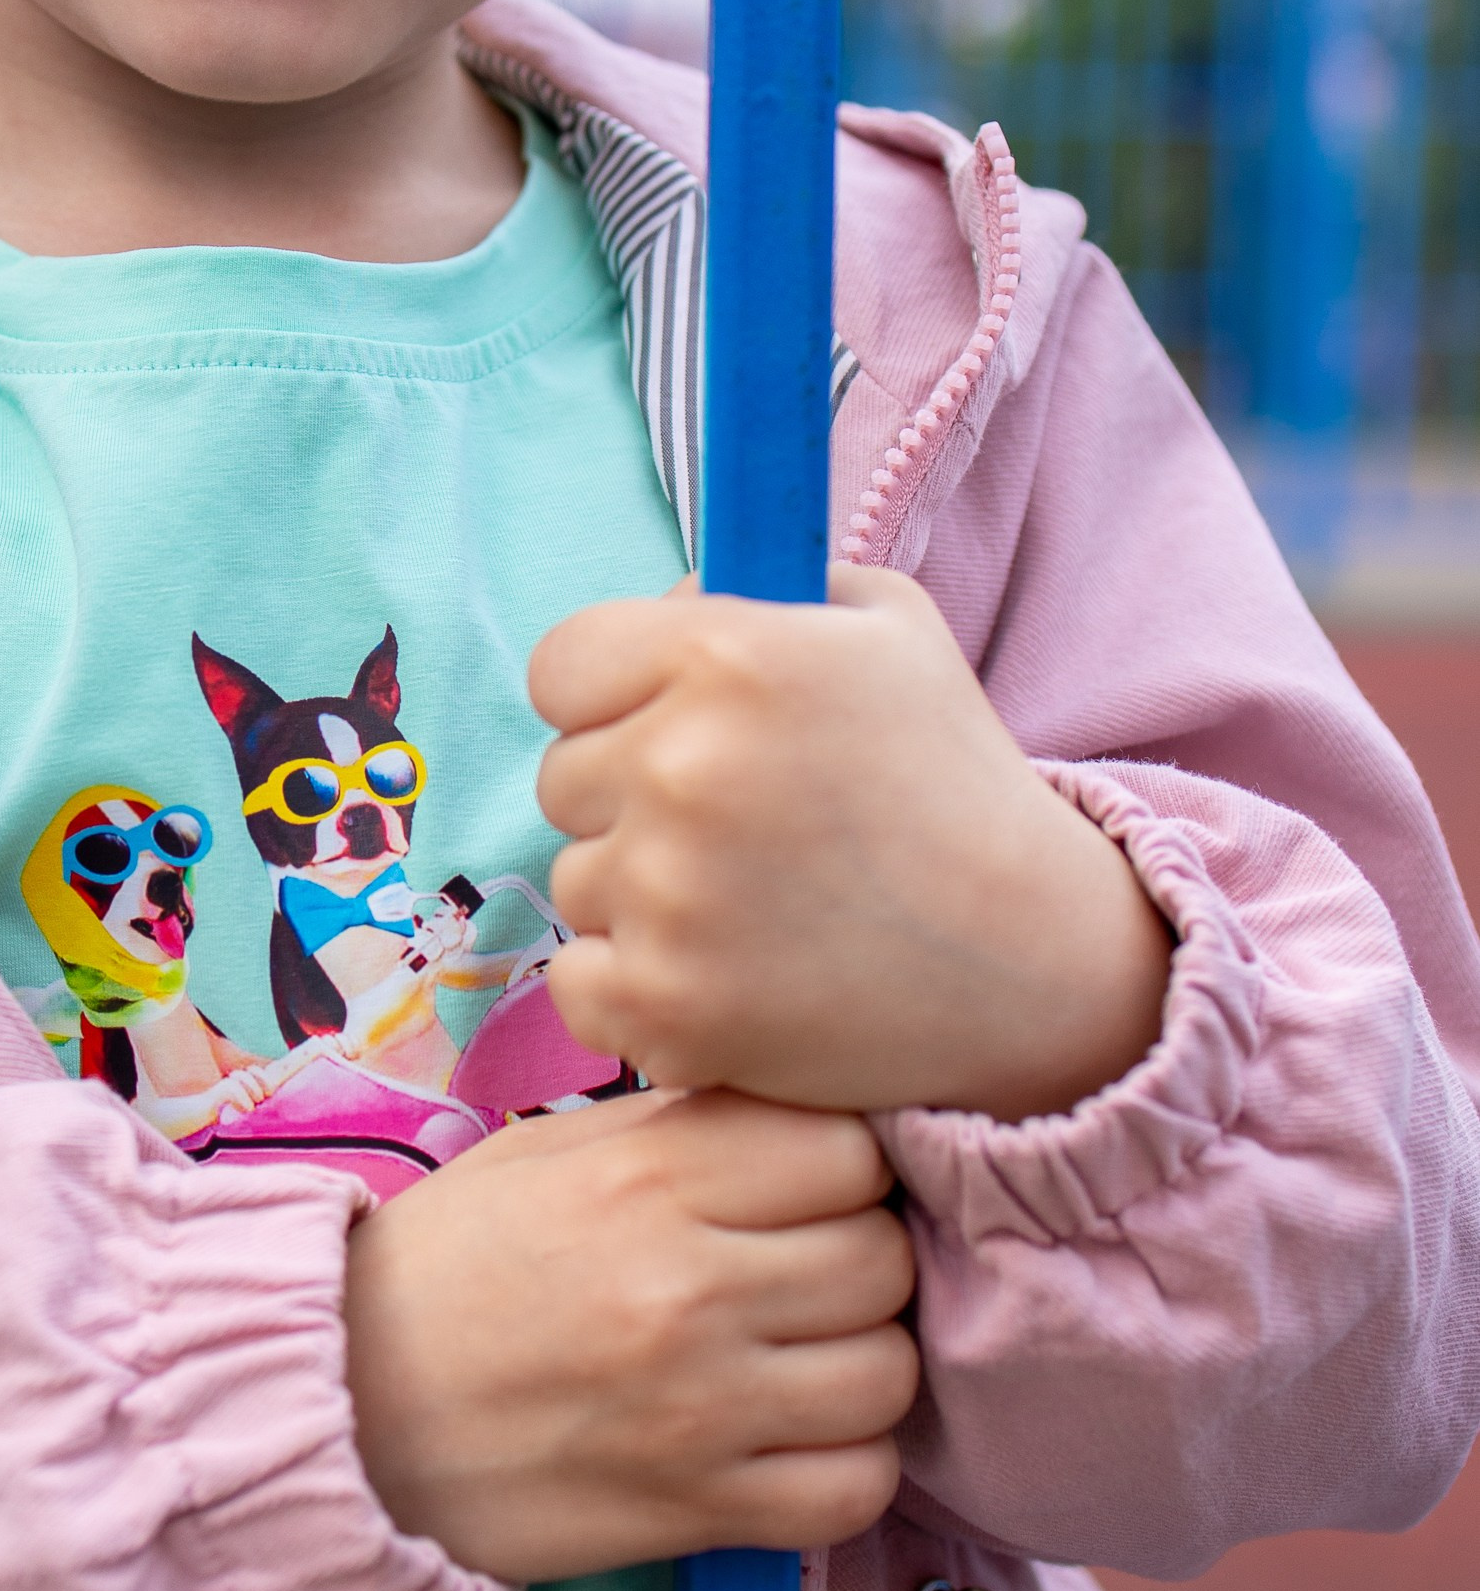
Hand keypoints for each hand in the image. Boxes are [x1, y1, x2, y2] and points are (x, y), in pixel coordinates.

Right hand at [343, 1090, 916, 1581]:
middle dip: (859, 1259)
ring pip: (889, 1375)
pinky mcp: (698, 1512)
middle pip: (882, 1258)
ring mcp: (701, 1408)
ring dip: (860, 1365)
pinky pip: (856, 1491)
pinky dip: (846, 1467)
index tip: (807, 1186)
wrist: (343, 1408)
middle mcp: (687, 1286)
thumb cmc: (448, 1265)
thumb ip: (678, 1130)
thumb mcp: (547, 1155)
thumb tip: (802, 1115)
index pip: (850, 1148)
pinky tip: (795, 1441)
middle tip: (802, 1273)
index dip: (843, 1164)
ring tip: (801, 1357)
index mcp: (650, 1177)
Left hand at [532, 569, 1171, 1122]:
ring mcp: (669, 894)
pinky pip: (580, 983)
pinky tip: (725, 976)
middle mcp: (684, 765)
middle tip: (740, 827)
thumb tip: (660, 602)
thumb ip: (757, 586)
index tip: (660, 725)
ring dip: (642, 896)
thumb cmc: (952, 779)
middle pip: (563, 777)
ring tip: (757, 905)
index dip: (607, 696)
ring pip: (578, 881)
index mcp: (727, 654)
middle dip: (631, 797)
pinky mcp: (668, 1004)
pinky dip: (635, 989)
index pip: (560, 665)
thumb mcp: (885, 626)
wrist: (1031, 956)